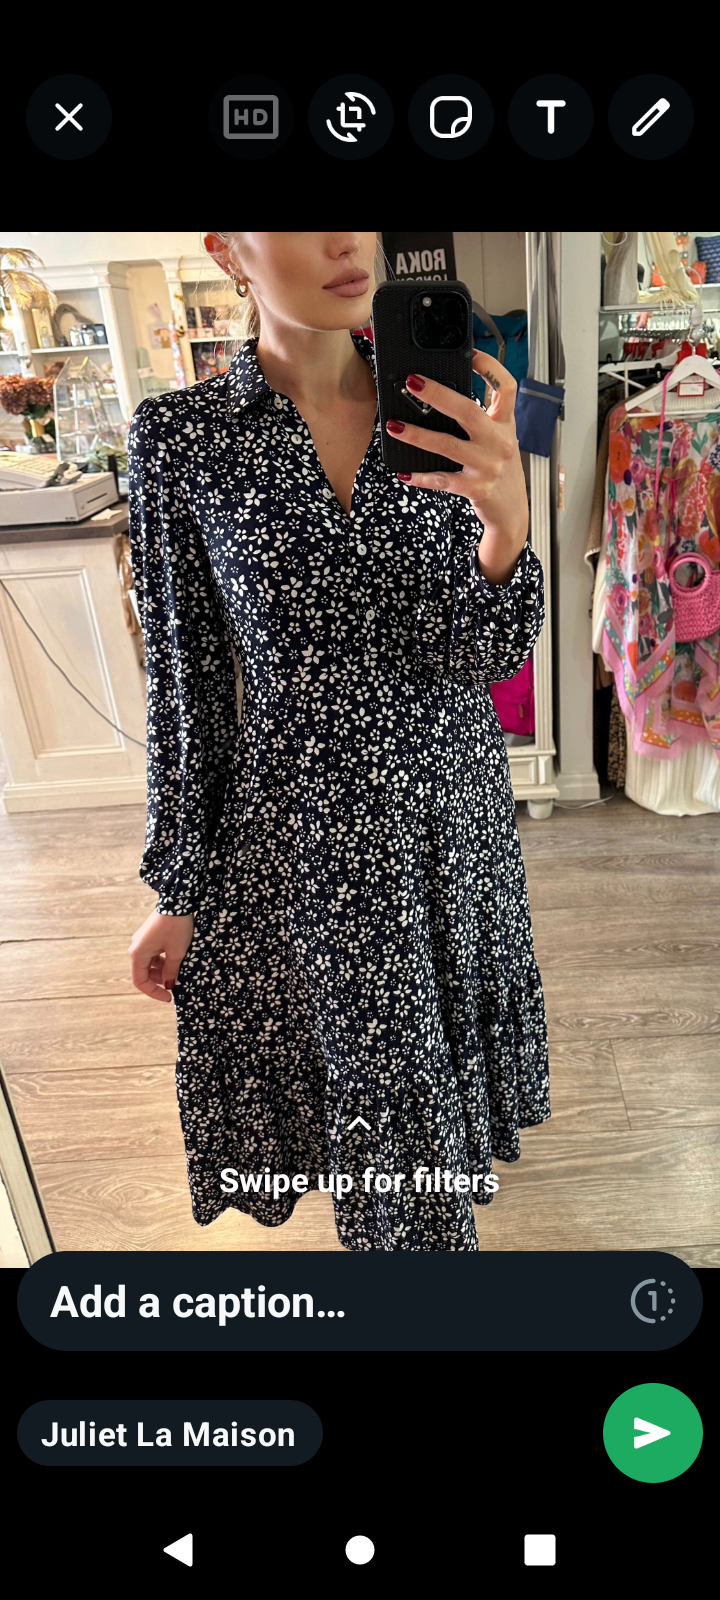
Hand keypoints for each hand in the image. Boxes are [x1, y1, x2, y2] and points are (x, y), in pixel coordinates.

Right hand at [128, 909, 194, 1002]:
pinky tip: (174, 960)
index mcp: (138, 954)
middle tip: (175, 984)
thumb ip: (171, 971)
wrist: (177, 901)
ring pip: (149, 964)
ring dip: (161, 971)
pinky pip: (152, 954)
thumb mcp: (177, 953)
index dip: (154, 992)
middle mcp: (136, 948)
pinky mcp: (149, 936)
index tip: (169, 997)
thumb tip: (169, 985)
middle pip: (143, 973)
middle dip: (158, 981)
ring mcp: (142, 941)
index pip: (140, 981)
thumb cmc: (176, 927)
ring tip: (177, 971)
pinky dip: (162, 961)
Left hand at [386, 350, 528, 584]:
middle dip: (438, 395)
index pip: (507, 388)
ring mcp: (488, 467)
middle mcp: (499, 443)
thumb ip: (482, 419)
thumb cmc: (500, 471)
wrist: (512, 513)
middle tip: (412, 382)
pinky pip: (443, 480)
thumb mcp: (499, 440)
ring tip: (394, 426)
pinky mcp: (476, 489)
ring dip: (418, 435)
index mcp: (505, 425)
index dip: (490, 368)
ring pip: (448, 446)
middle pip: (468, 411)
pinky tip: (404, 473)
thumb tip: (442, 396)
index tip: (470, 352)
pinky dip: (422, 477)